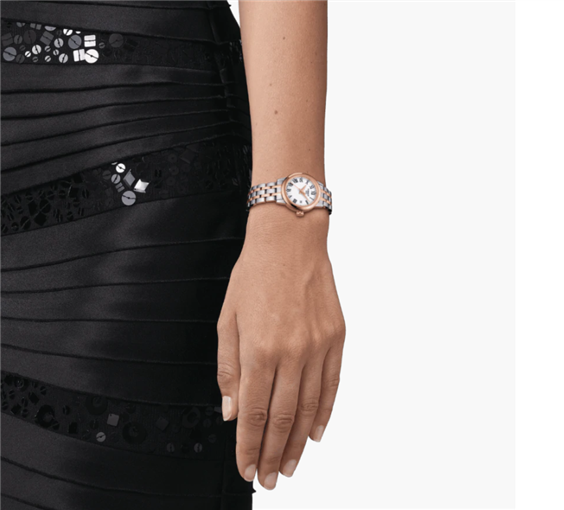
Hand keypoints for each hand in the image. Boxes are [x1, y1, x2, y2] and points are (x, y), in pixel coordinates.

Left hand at [216, 204, 345, 489]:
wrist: (291, 240)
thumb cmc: (254, 275)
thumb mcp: (228, 318)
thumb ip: (228, 367)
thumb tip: (231, 410)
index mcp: (259, 349)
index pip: (252, 413)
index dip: (248, 446)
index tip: (246, 468)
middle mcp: (291, 353)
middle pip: (282, 418)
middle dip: (271, 454)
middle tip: (267, 478)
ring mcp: (318, 346)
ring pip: (309, 409)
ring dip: (297, 443)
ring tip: (289, 466)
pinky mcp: (336, 338)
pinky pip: (332, 385)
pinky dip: (324, 414)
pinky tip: (315, 433)